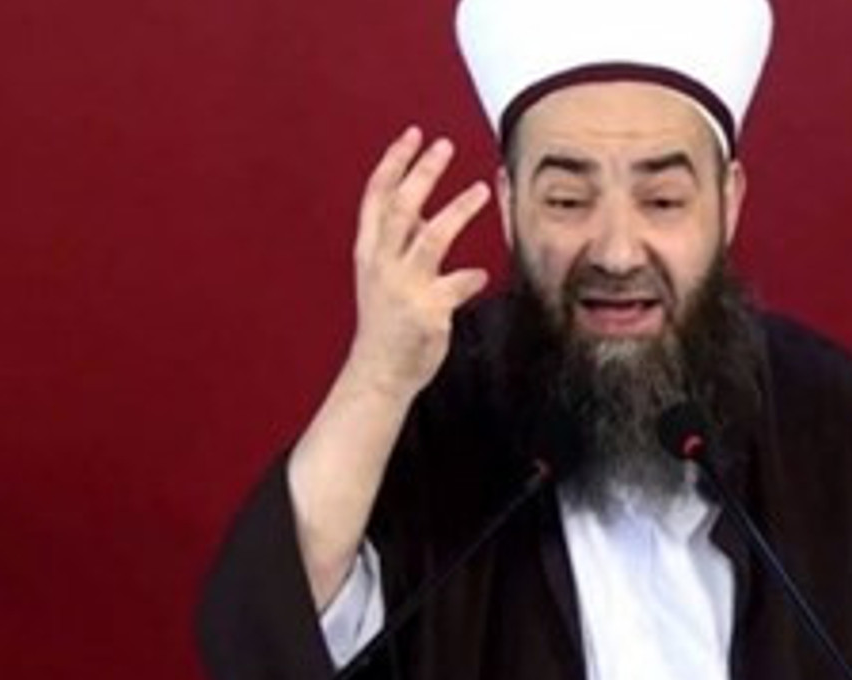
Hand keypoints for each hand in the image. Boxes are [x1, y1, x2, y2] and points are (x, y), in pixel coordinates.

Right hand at [345, 126, 490, 400]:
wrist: (378, 373)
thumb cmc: (385, 322)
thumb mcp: (384, 275)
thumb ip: (402, 243)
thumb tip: (420, 211)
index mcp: (369, 252)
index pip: (376, 197)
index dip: (393, 163)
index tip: (412, 135)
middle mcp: (382, 265)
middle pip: (401, 207)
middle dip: (422, 173)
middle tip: (444, 145)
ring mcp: (404, 287)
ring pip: (430, 238)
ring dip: (456, 210)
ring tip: (480, 188)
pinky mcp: (427, 311)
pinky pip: (456, 286)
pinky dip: (470, 278)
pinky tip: (481, 275)